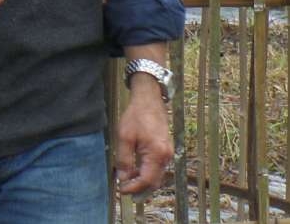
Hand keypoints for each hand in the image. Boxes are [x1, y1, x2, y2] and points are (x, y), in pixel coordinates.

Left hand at [113, 77, 172, 195]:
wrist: (149, 99)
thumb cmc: (136, 115)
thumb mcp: (125, 137)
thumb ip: (124, 159)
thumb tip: (123, 178)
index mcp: (157, 154)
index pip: (147, 180)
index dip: (134, 188)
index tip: (121, 190)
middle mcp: (166, 156)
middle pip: (154, 182)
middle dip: (140, 189)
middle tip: (125, 190)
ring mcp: (168, 153)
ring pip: (157, 176)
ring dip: (143, 182)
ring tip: (128, 182)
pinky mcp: (166, 150)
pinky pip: (158, 168)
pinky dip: (147, 173)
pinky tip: (135, 171)